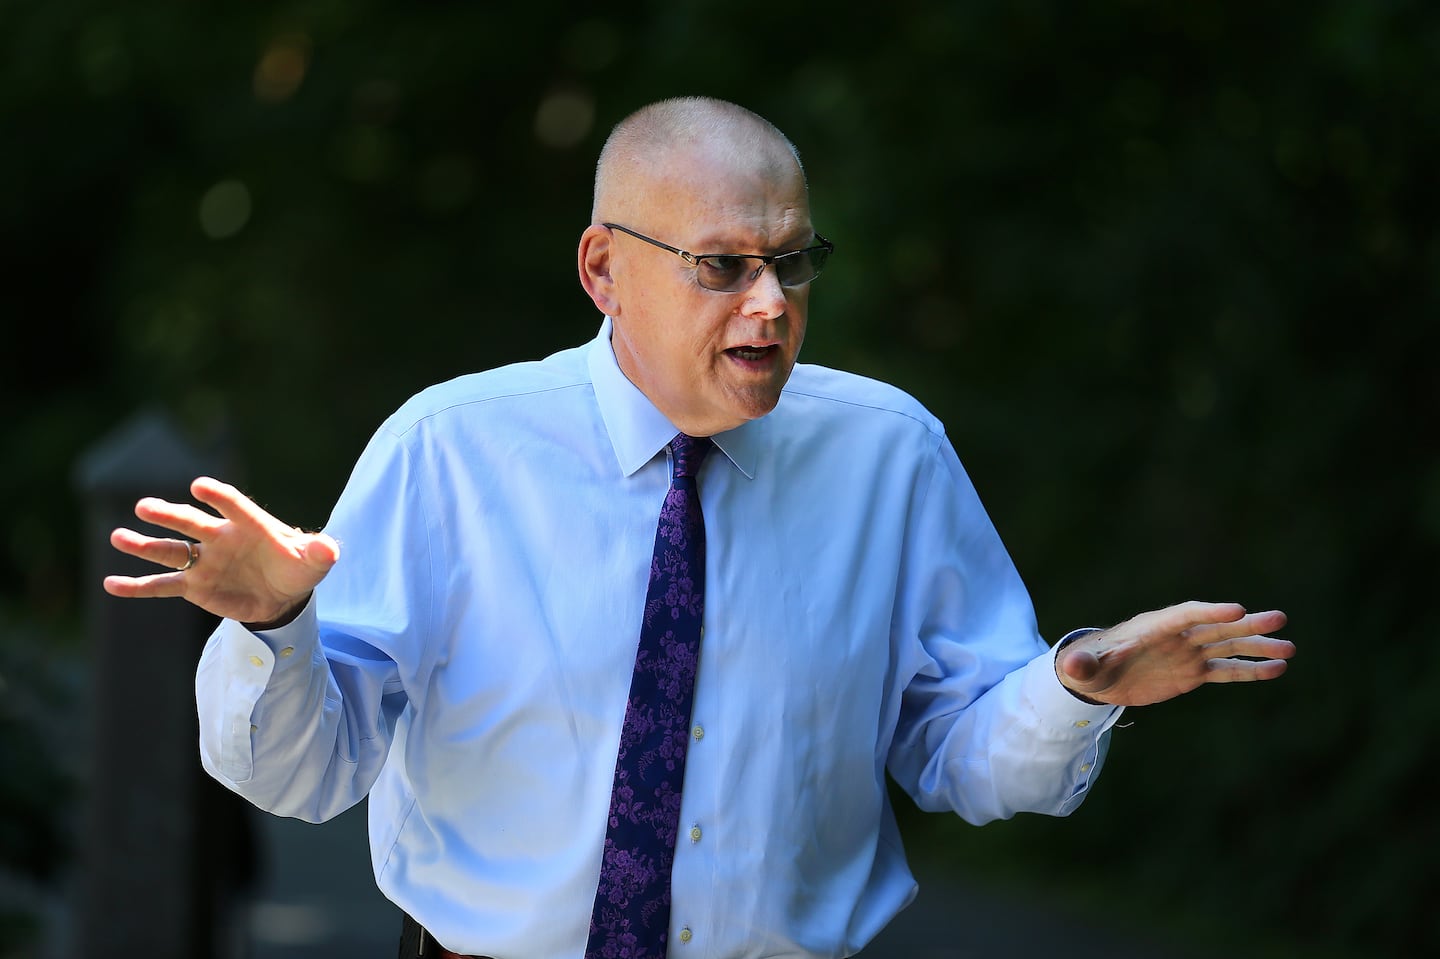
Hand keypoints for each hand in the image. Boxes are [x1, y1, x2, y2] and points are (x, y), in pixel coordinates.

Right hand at [103, 476, 338, 626]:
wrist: (283, 594)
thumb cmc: (298, 568)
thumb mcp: (316, 562)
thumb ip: (321, 552)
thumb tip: (330, 549)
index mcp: (250, 525)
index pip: (233, 505)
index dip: (218, 495)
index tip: (199, 486)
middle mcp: (220, 538)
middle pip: (191, 523)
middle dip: (170, 515)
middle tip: (145, 507)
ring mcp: (204, 561)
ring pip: (169, 551)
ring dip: (144, 544)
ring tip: (118, 537)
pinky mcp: (194, 586)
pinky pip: (162, 585)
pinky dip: (137, 586)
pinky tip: (111, 584)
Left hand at [1056, 602, 1292, 706]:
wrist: (1096, 677)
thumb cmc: (1087, 666)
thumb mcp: (1082, 667)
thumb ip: (1082, 664)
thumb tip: (1071, 665)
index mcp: (1152, 628)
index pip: (1186, 615)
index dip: (1210, 612)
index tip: (1237, 610)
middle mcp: (1176, 636)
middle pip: (1215, 626)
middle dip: (1245, 624)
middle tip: (1279, 618)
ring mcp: (1187, 653)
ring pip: (1227, 647)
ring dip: (1257, 647)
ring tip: (1290, 648)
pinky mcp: (1192, 672)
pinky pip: (1225, 670)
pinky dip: (1249, 670)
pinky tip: (1276, 669)